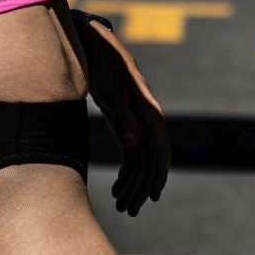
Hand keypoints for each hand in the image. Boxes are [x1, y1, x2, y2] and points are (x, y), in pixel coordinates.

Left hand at [82, 20, 170, 216]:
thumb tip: (133, 144)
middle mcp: (146, 119)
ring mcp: (136, 121)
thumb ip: (122, 116)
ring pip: (140, 159)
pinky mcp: (125, 121)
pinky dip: (126, 170)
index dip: (158, 173)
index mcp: (148, 111)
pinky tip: (118, 187)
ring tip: (122, 206)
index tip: (153, 196)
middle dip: (141, 186)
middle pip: (149, 160)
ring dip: (133, 183)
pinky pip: (131, 153)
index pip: (160, 149)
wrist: (94, 43)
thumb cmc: (104, 64)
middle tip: (129, 211)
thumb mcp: (110, 90)